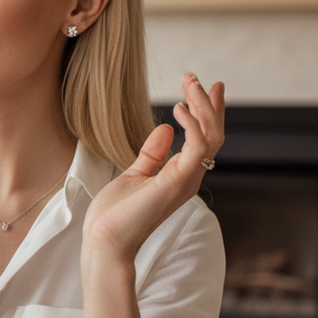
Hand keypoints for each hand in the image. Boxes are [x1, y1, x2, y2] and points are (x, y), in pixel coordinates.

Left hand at [82, 73, 224, 267]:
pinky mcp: (178, 181)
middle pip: (213, 133)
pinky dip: (193, 124)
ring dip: (203, 107)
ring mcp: (186, 180)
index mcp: (180, 175)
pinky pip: (197, 145)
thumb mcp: (133, 174)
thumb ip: (152, 154)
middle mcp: (189, 177)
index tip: (202, 87)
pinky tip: (179, 109)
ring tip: (190, 85)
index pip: (203, 138)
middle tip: (194, 77)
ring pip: (210, 135)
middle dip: (207, 103)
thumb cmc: (115, 215)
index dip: (205, 112)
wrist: (105, 240)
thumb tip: (165, 129)